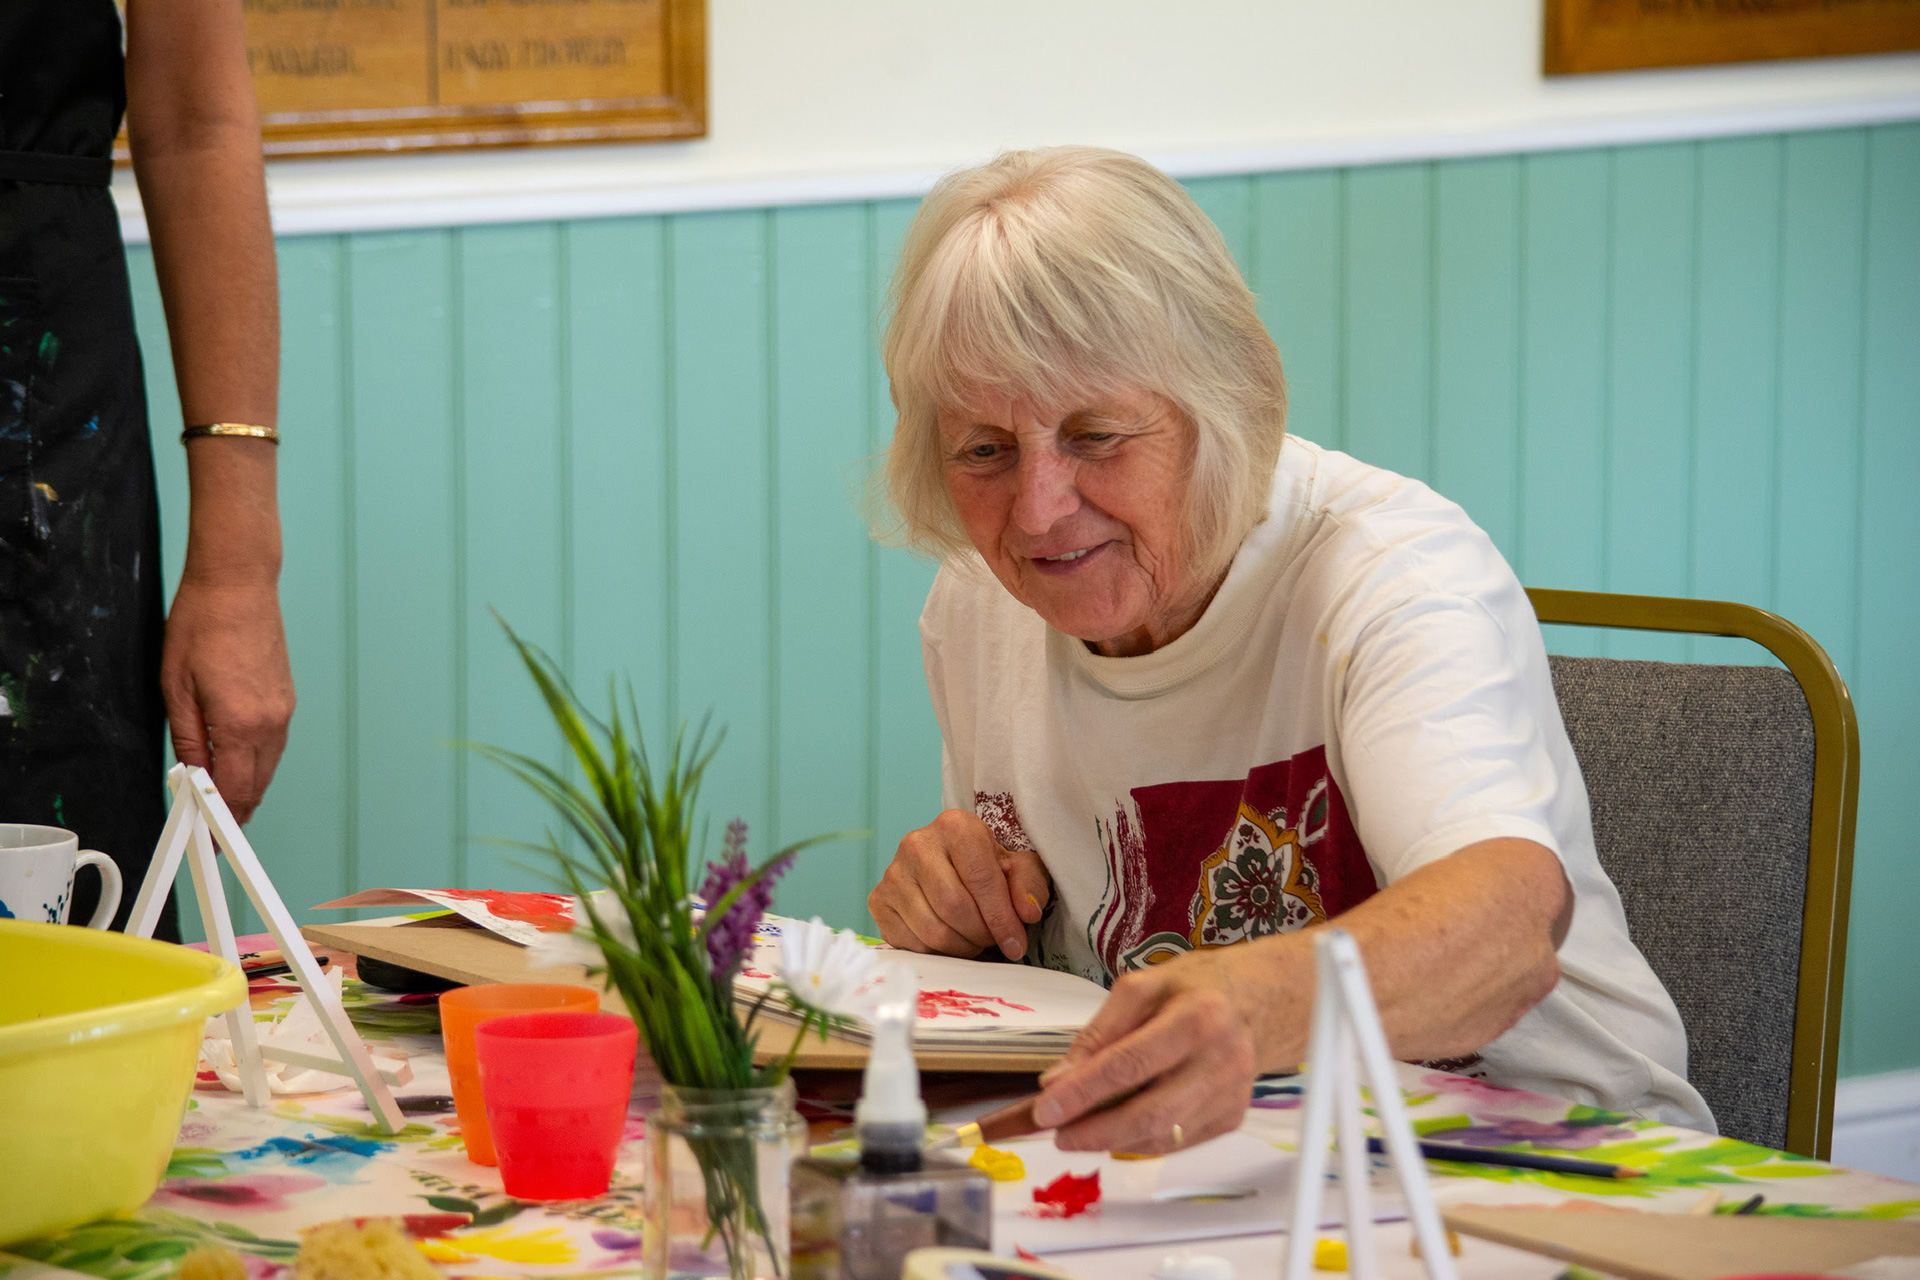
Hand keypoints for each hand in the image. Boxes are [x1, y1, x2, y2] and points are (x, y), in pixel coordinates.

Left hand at [162, 573, 294, 822]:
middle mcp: (271, 722)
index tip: (211, 841)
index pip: (236, 792)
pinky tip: (237, 764)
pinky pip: (274, 746)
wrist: (239, 585)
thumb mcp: (177, 688)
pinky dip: (257, 764)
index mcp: (241, 723)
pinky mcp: (287, 699)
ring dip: (247, 789)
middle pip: (258, 786)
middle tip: (211, 829)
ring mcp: (284, 711)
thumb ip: (189, 740)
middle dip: (236, 814)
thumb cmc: (203, 625)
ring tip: (220, 801)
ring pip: (268, 768)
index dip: (222, 824)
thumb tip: (192, 777)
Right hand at [869, 809, 1050, 959]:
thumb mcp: (1019, 867)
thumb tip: (1026, 913)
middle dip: (981, 934)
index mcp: (955, 826)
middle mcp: (917, 844)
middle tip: (992, 939)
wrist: (950, 864)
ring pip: (932, 930)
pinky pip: (911, 943)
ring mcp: (893, 872)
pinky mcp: (878, 900)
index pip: (981, 878)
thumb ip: (1028, 885)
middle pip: (954, 907)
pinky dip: (937, 951)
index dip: (1001, 918)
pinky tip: (949, 939)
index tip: (1016, 944)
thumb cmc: (987, 866)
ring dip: (961, 947)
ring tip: (974, 939)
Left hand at [1031, 942, 1298, 1153]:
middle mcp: (1221, 1061)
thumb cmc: (1194, 987)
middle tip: (1057, 1134)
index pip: (1130, 1064)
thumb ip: (1099, 1032)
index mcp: (1197, 1018)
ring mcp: (1231, 1095)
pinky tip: (1116, 1129)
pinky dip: (1139, 1141)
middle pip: (1150, 1113)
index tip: (1044, 1110)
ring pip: (1162, 1136)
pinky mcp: (1233, 1117)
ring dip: (1112, 1140)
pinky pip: (1177, 1142)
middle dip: (1095, 1131)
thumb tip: (1058, 1081)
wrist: (1259, 1002)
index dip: (1083, 1092)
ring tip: (1079, 1131)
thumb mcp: (1141, 988)